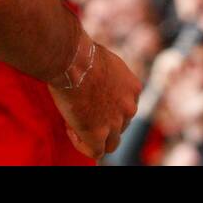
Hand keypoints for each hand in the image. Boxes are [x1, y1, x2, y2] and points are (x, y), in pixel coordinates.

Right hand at [48, 31, 140, 159]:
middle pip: (120, 124)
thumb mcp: (101, 57)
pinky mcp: (97, 134)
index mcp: (132, 87)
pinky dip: (82, 144)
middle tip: (81, 110)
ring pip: (112, 142)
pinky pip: (94, 151)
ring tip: (74, 121)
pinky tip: (70, 129)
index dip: (108, 104)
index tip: (90, 96)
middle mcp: (129, 107)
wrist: (73, 59)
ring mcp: (115, 122)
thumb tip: (91, 69)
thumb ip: (103, 71)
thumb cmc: (80, 51)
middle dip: (103, 120)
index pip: (125, 104)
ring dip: (95, 135)